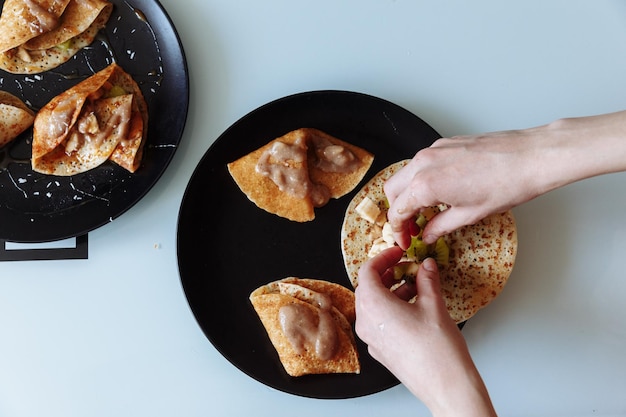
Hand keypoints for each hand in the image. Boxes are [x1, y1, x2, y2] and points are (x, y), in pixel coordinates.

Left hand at [355, 247, 495, 416]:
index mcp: (373, 306)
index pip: (367, 271)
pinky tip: (414, 307)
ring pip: (373, 305)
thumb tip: (426, 266)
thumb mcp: (433, 305)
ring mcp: (371, 339)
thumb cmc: (438, 349)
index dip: (383, 258)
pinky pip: (379, 321)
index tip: (398, 253)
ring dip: (391, 291)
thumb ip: (427, 280)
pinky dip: (391, 308)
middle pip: (368, 288)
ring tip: (416, 287)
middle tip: (407, 268)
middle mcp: (365, 322)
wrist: (445, 386)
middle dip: (387, 274)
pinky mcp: (380, 350)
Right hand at [385, 111, 625, 248]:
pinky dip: (421, 179)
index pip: (397, 211)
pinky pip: (422, 163)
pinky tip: (439, 193)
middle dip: (398, 210)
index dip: (398, 230)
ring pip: (405, 174)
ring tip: (426, 212)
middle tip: (412, 228)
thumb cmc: (507, 184)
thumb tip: (428, 234)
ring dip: (408, 194)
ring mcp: (434, 150)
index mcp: (425, 185)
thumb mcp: (470, 215)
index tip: (405, 240)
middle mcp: (423, 163)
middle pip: (393, 189)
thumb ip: (441, 226)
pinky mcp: (445, 143)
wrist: (532, 156)